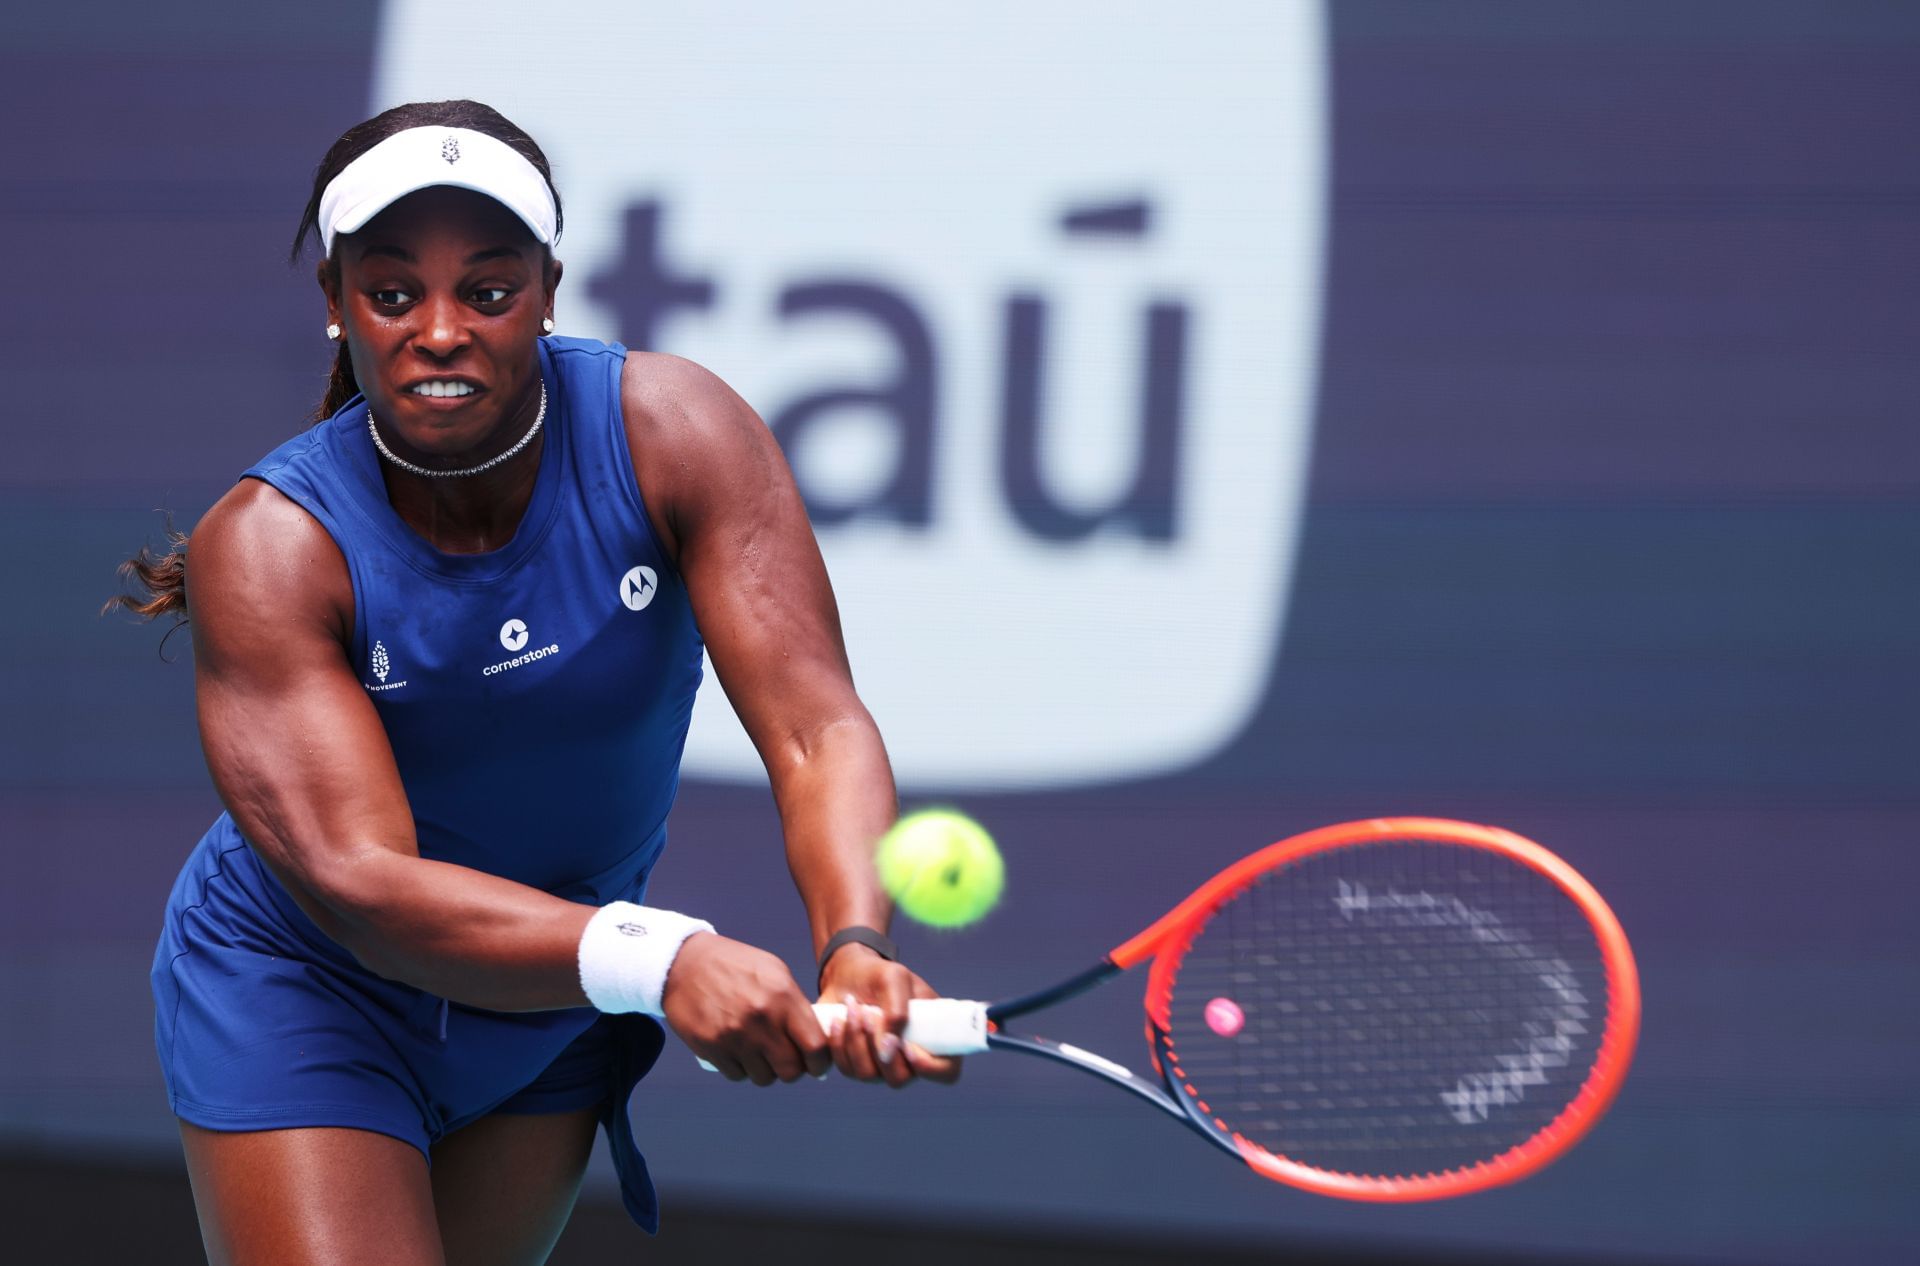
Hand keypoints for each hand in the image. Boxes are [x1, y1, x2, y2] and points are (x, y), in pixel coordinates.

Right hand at [661, 932, 830, 1084]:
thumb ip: (795, 1005)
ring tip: (760, 1054)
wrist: (684, 963)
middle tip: (787, 1060)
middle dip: (793, 1070)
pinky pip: (737, 1075)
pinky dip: (741, 1069)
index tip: (817, 1064)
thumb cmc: (734, 966)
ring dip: (765, 1070)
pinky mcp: (711, 1048)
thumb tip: (816, 1037)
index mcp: (783, 997)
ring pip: (764, 1078)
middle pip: (791, 1070)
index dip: (821, 1062)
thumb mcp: (774, 972)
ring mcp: (735, 1037)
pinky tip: (738, 1052)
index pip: (816, 1046)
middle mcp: (761, 1020)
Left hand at [817, 947, 962, 1087]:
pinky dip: (839, 1043)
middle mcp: (909, 1060)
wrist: (849, 975)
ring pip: (868, 1075)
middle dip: (877, 1046)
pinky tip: (839, 1020)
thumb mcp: (895, 979)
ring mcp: (882, 1067)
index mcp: (933, 1039)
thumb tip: (888, 1051)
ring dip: (856, 1040)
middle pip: (899, 1079)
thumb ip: (898, 1013)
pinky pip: (847, 1069)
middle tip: (868, 1013)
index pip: (946, 1072)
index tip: (906, 1044)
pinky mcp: (856, 1065)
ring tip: (853, 1009)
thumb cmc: (880, 976)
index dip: (930, 1068)